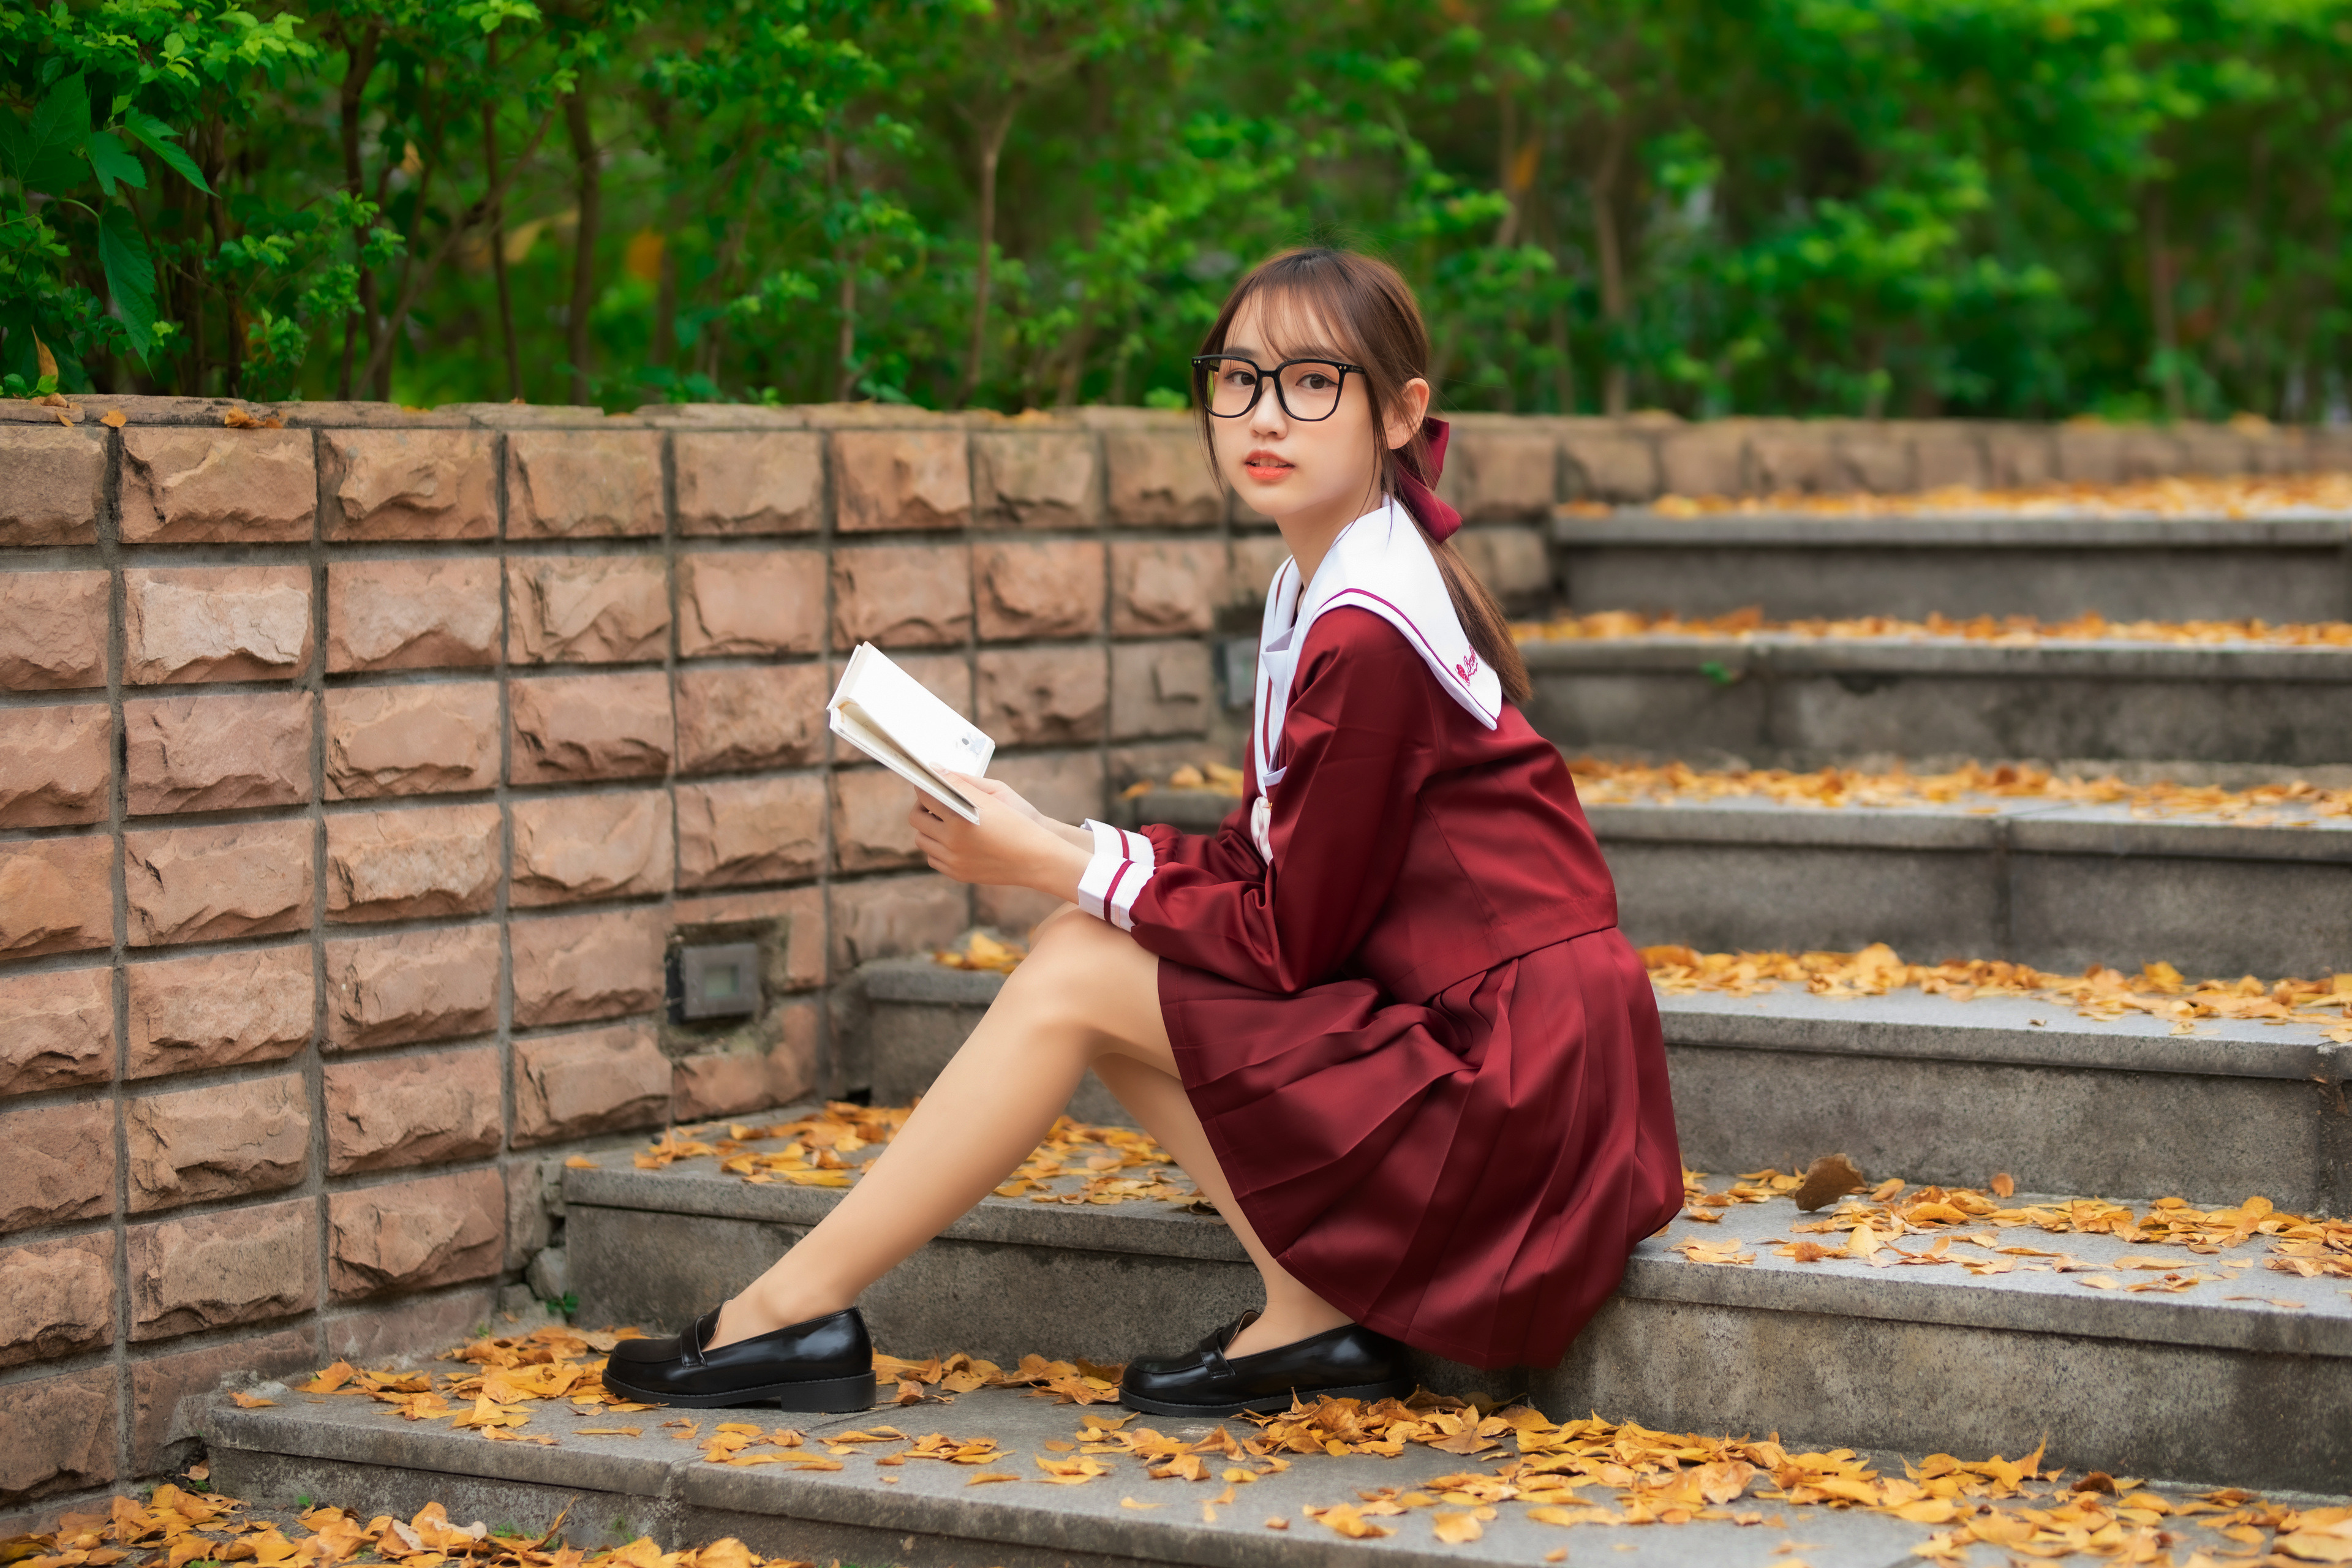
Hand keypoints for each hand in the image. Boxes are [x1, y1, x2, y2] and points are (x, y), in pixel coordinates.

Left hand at [909, 773, 1090, 899]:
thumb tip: (938, 770)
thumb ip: (963, 782)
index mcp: (960, 819)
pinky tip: (952, 839)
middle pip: (916, 819)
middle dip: (921, 806)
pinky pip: (933, 859)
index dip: (924, 786)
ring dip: (928, 828)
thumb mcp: (994, 794)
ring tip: (944, 819)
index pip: (926, 797)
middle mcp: (952, 842)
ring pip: (922, 841)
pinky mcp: (958, 874)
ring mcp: (953, 861)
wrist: (1038, 858)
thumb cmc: (1020, 821)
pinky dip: (937, 847)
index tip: (926, 781)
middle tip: (934, 800)